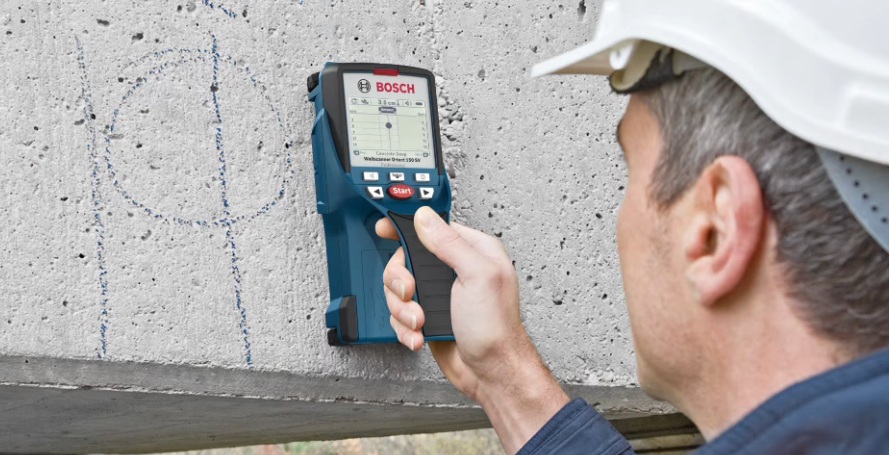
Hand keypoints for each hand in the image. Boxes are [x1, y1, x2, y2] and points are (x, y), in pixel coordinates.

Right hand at [376, 207, 568, 453]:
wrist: (492, 373)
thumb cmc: (496, 329)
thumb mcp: (478, 276)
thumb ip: (450, 244)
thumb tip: (425, 218)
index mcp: (472, 251)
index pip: (432, 228)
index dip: (406, 228)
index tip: (386, 229)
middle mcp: (454, 270)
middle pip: (406, 259)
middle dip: (401, 280)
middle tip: (411, 293)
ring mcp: (439, 294)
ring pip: (398, 289)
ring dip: (403, 309)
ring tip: (421, 321)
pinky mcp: (429, 316)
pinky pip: (400, 314)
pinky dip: (405, 328)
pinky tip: (420, 335)